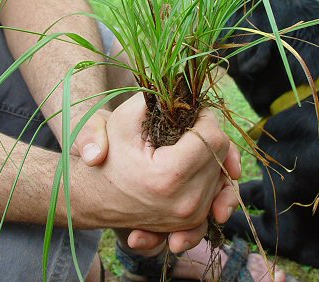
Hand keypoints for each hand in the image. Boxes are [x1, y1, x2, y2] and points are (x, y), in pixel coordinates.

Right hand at [73, 93, 240, 251]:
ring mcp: (191, 217)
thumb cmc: (110, 152)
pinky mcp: (193, 223)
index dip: (203, 118)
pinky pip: (220, 193)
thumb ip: (158, 100)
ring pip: (224, 171)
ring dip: (209, 155)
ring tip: (181, 149)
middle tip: (181, 130)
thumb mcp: (125, 119)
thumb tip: (189, 95)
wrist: (94, 194)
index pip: (214, 137)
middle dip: (207, 135)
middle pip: (221, 154)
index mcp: (169, 176)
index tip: (187, 114)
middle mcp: (186, 203)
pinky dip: (213, 177)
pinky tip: (198, 167)